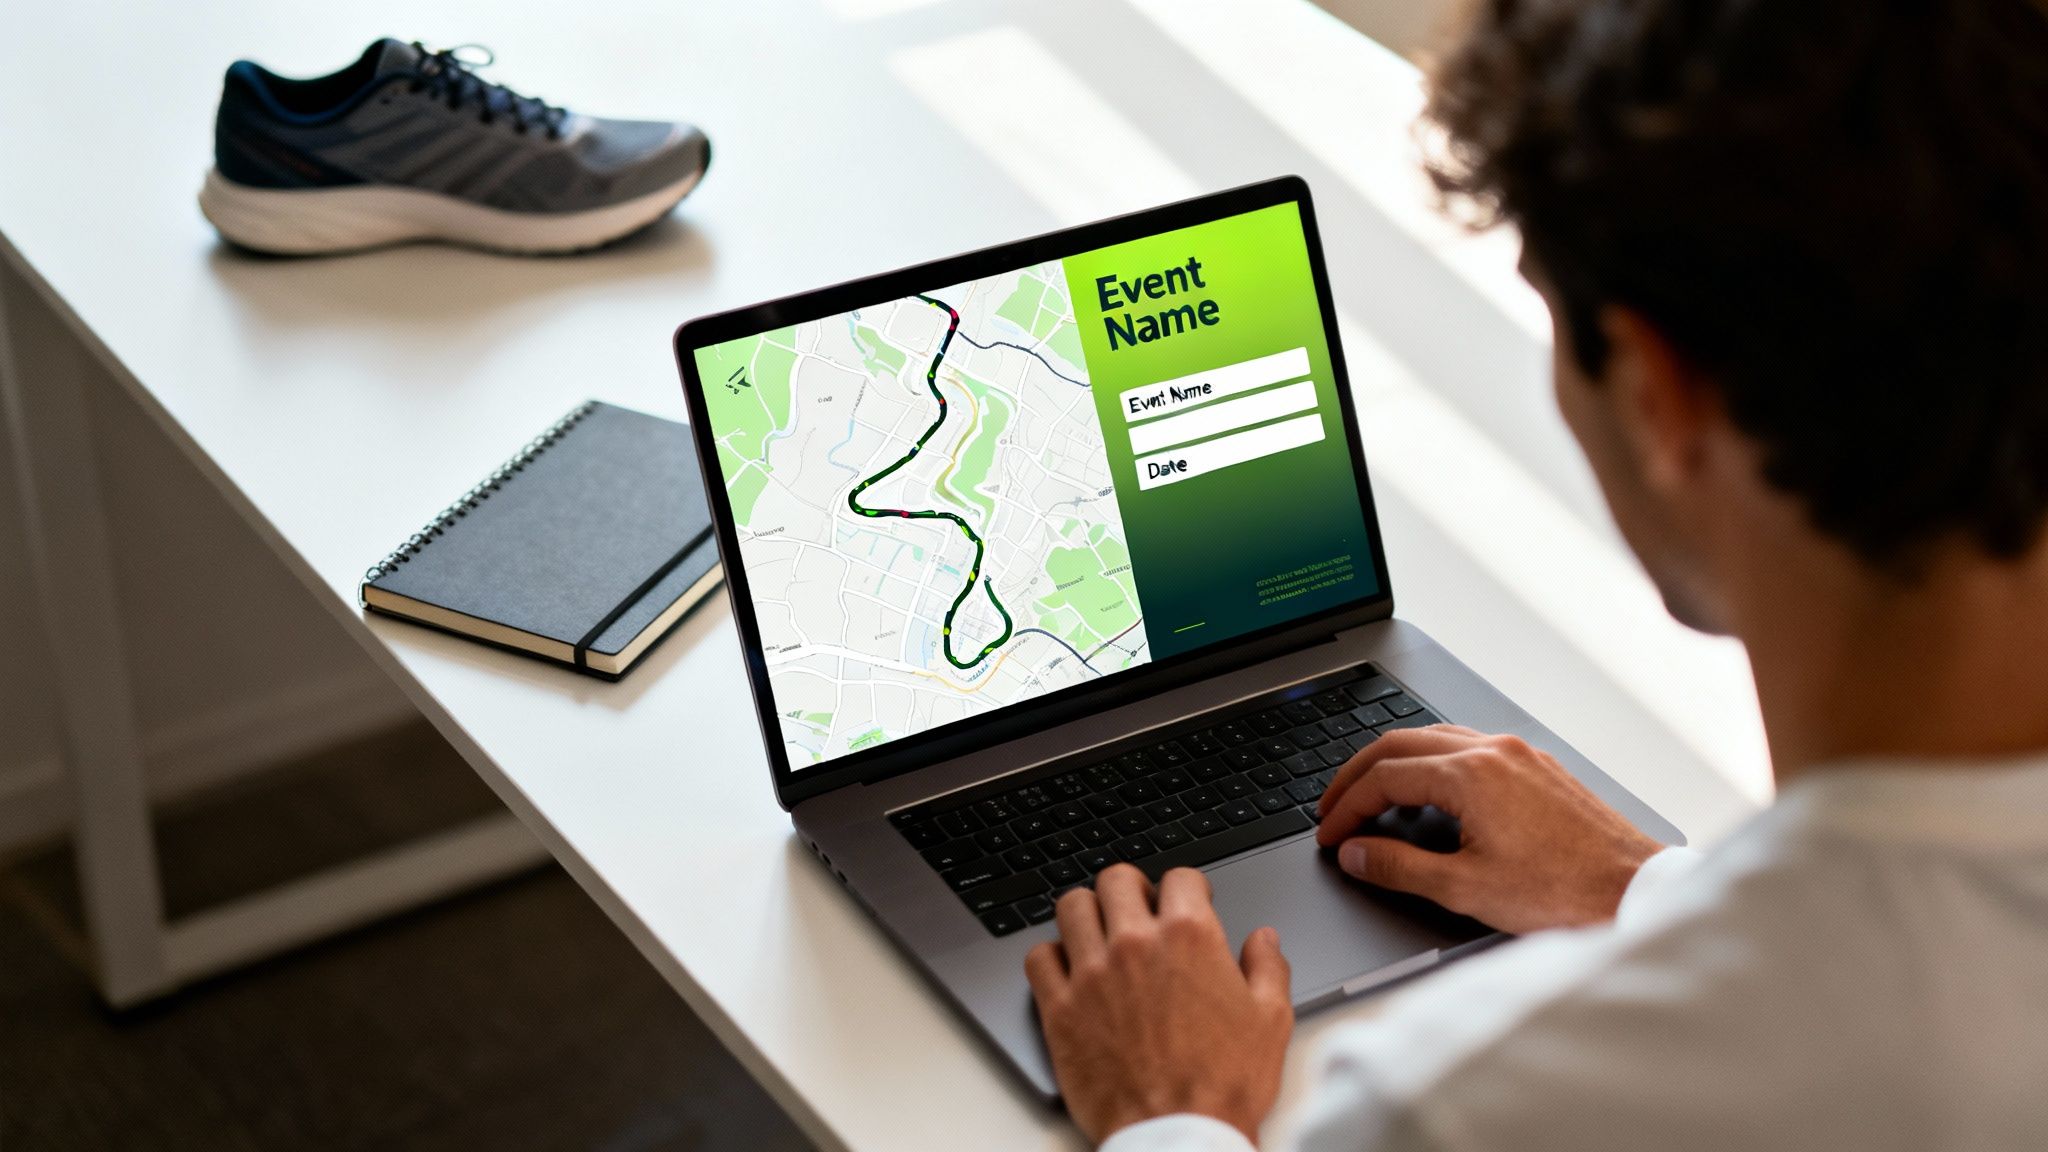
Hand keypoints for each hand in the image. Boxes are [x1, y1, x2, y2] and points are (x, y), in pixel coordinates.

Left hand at [1026, 865, 1291, 1146]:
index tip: (1186, 899)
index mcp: (1189, 938)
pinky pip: (1038, 957)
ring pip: (1071, 906)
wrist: (1179, 1134)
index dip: (1187, 886)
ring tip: (1100, 931)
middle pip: (1116, 879)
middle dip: (1132, 888)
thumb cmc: (1225, 1084)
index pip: (1179, 877)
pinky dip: (1051, 956)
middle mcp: (1135, 945)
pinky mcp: (1060, 1009)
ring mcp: (1092, 974)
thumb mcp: (1271, 1020)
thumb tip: (1264, 939)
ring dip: (1088, 912)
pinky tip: (1069, 968)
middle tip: (1139, 909)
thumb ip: (1268, 967)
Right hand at [1315, 726, 1661, 933]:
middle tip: (1333, 808)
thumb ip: (1398, 867)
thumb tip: (1356, 853)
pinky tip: (1430, 796)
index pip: (1384, 776)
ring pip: (1436, 739)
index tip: (1329, 833)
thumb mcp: (1465, 888)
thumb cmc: (1564, 892)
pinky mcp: (1538, 767)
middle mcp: (1494, 751)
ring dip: (1395, 764)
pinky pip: (1468, 747)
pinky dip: (1433, 765)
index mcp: (1471, 774)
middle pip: (1401, 743)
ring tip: (1372, 799)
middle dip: (1358, 775)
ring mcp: (1519, 754)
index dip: (1346, 806)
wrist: (1634, 890)